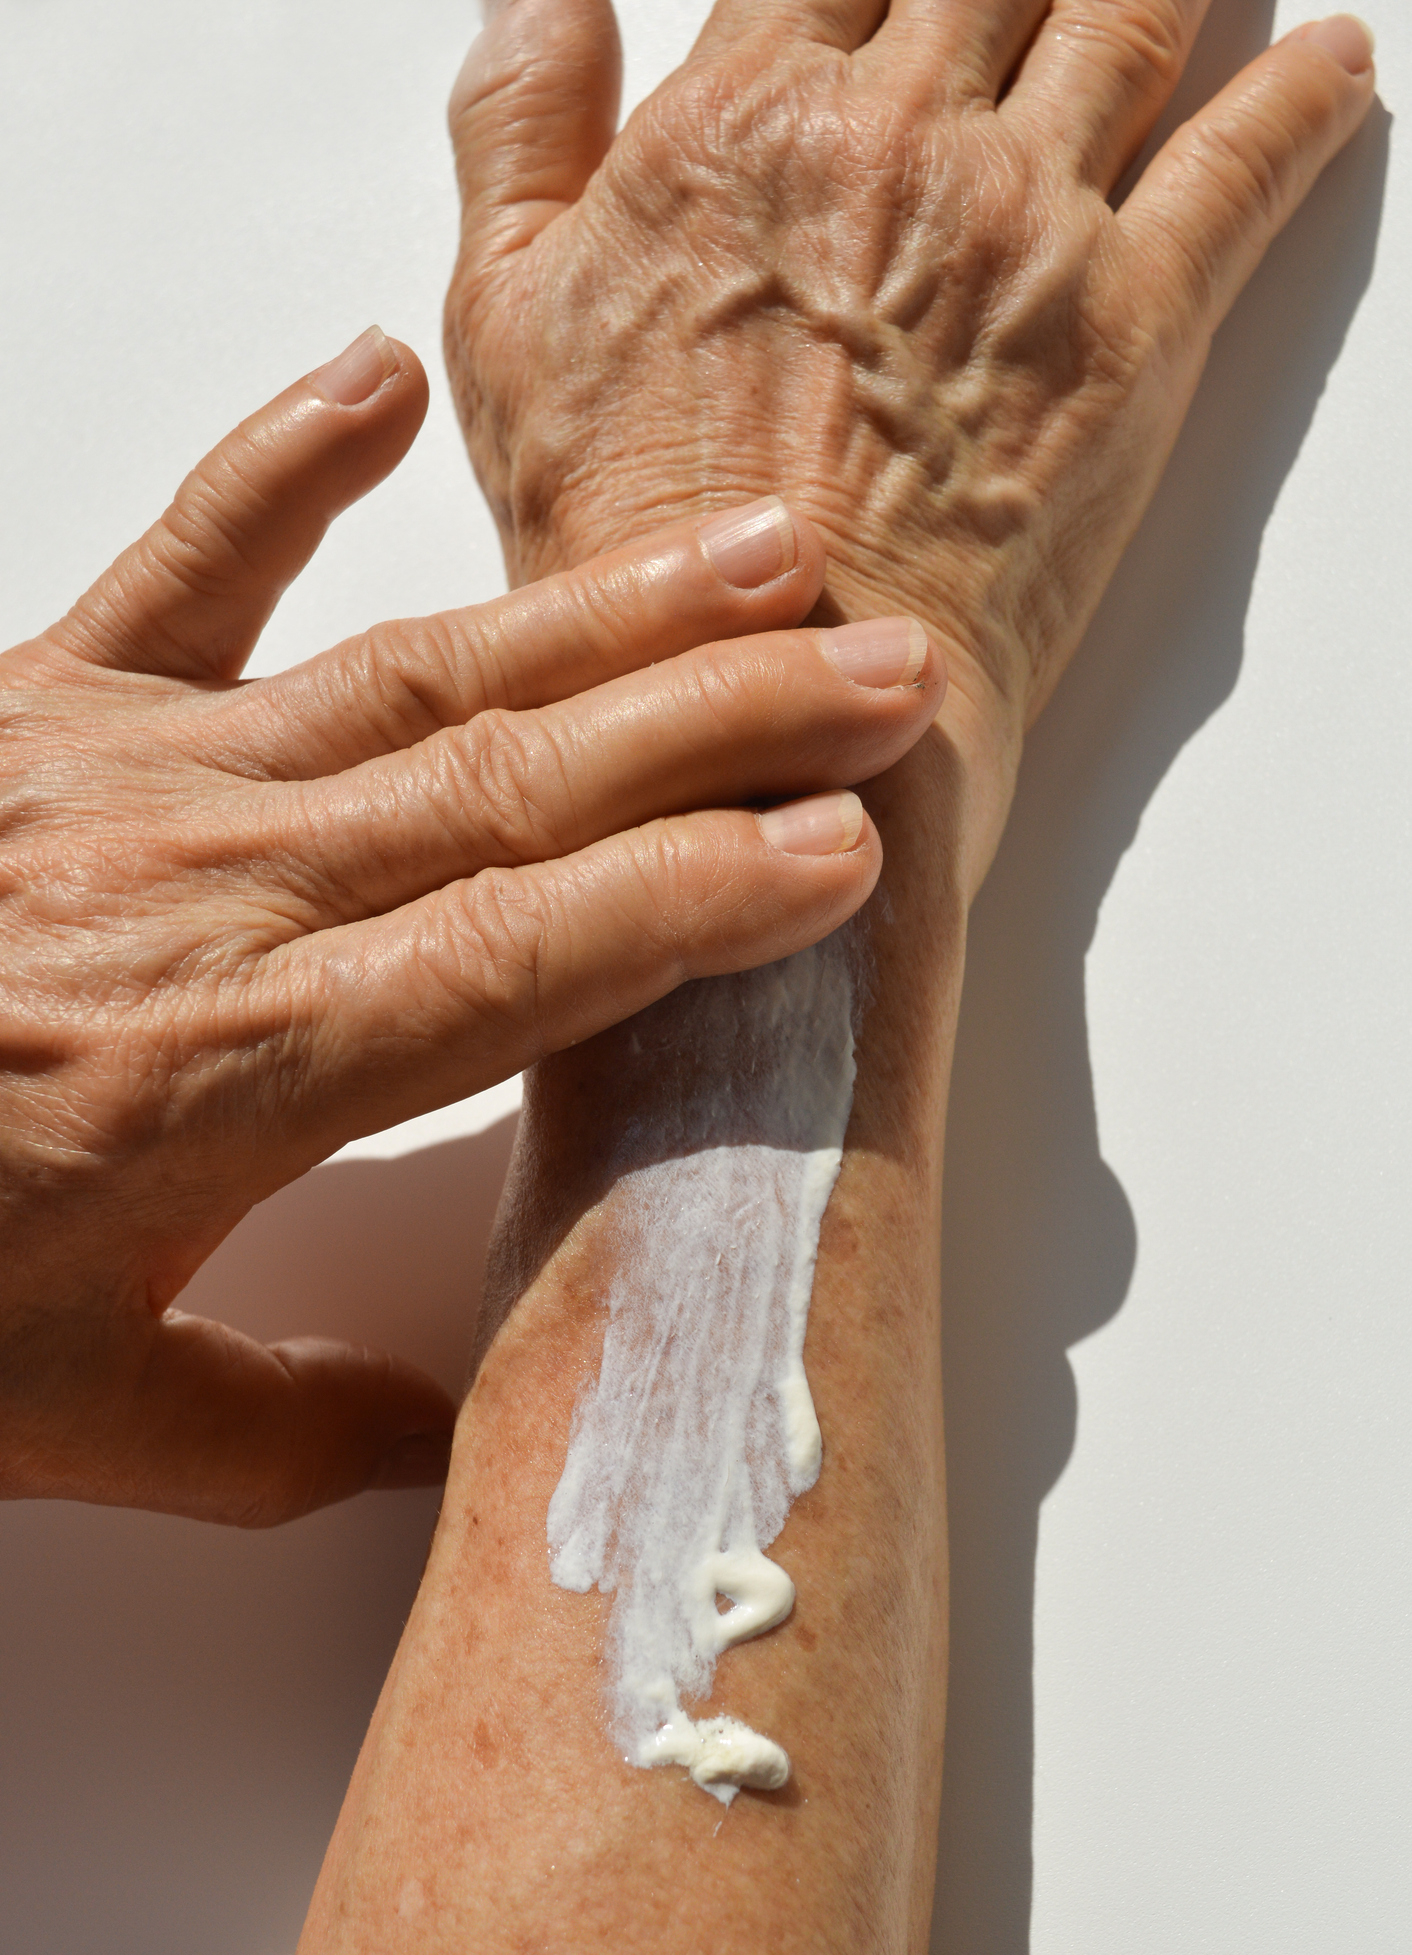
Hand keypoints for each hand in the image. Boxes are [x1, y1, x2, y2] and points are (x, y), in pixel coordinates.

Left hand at [0, 330, 941, 1523]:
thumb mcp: (74, 1422)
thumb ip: (284, 1436)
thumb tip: (443, 1437)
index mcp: (235, 1070)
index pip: (524, 960)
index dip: (697, 896)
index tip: (841, 848)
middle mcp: (208, 895)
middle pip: (516, 787)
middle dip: (722, 727)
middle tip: (884, 674)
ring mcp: (126, 779)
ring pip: (412, 673)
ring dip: (599, 615)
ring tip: (761, 559)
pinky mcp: (38, 708)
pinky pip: (175, 568)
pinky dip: (279, 467)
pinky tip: (382, 375)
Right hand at [445, 0, 1375, 884]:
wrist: (773, 702)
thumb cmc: (643, 550)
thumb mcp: (500, 332)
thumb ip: (518, 136)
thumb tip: (544, 1)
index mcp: (744, 121)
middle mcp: (896, 140)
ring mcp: (1026, 223)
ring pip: (1132, 14)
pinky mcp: (1134, 323)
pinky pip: (1249, 162)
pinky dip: (1306, 98)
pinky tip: (1331, 65)